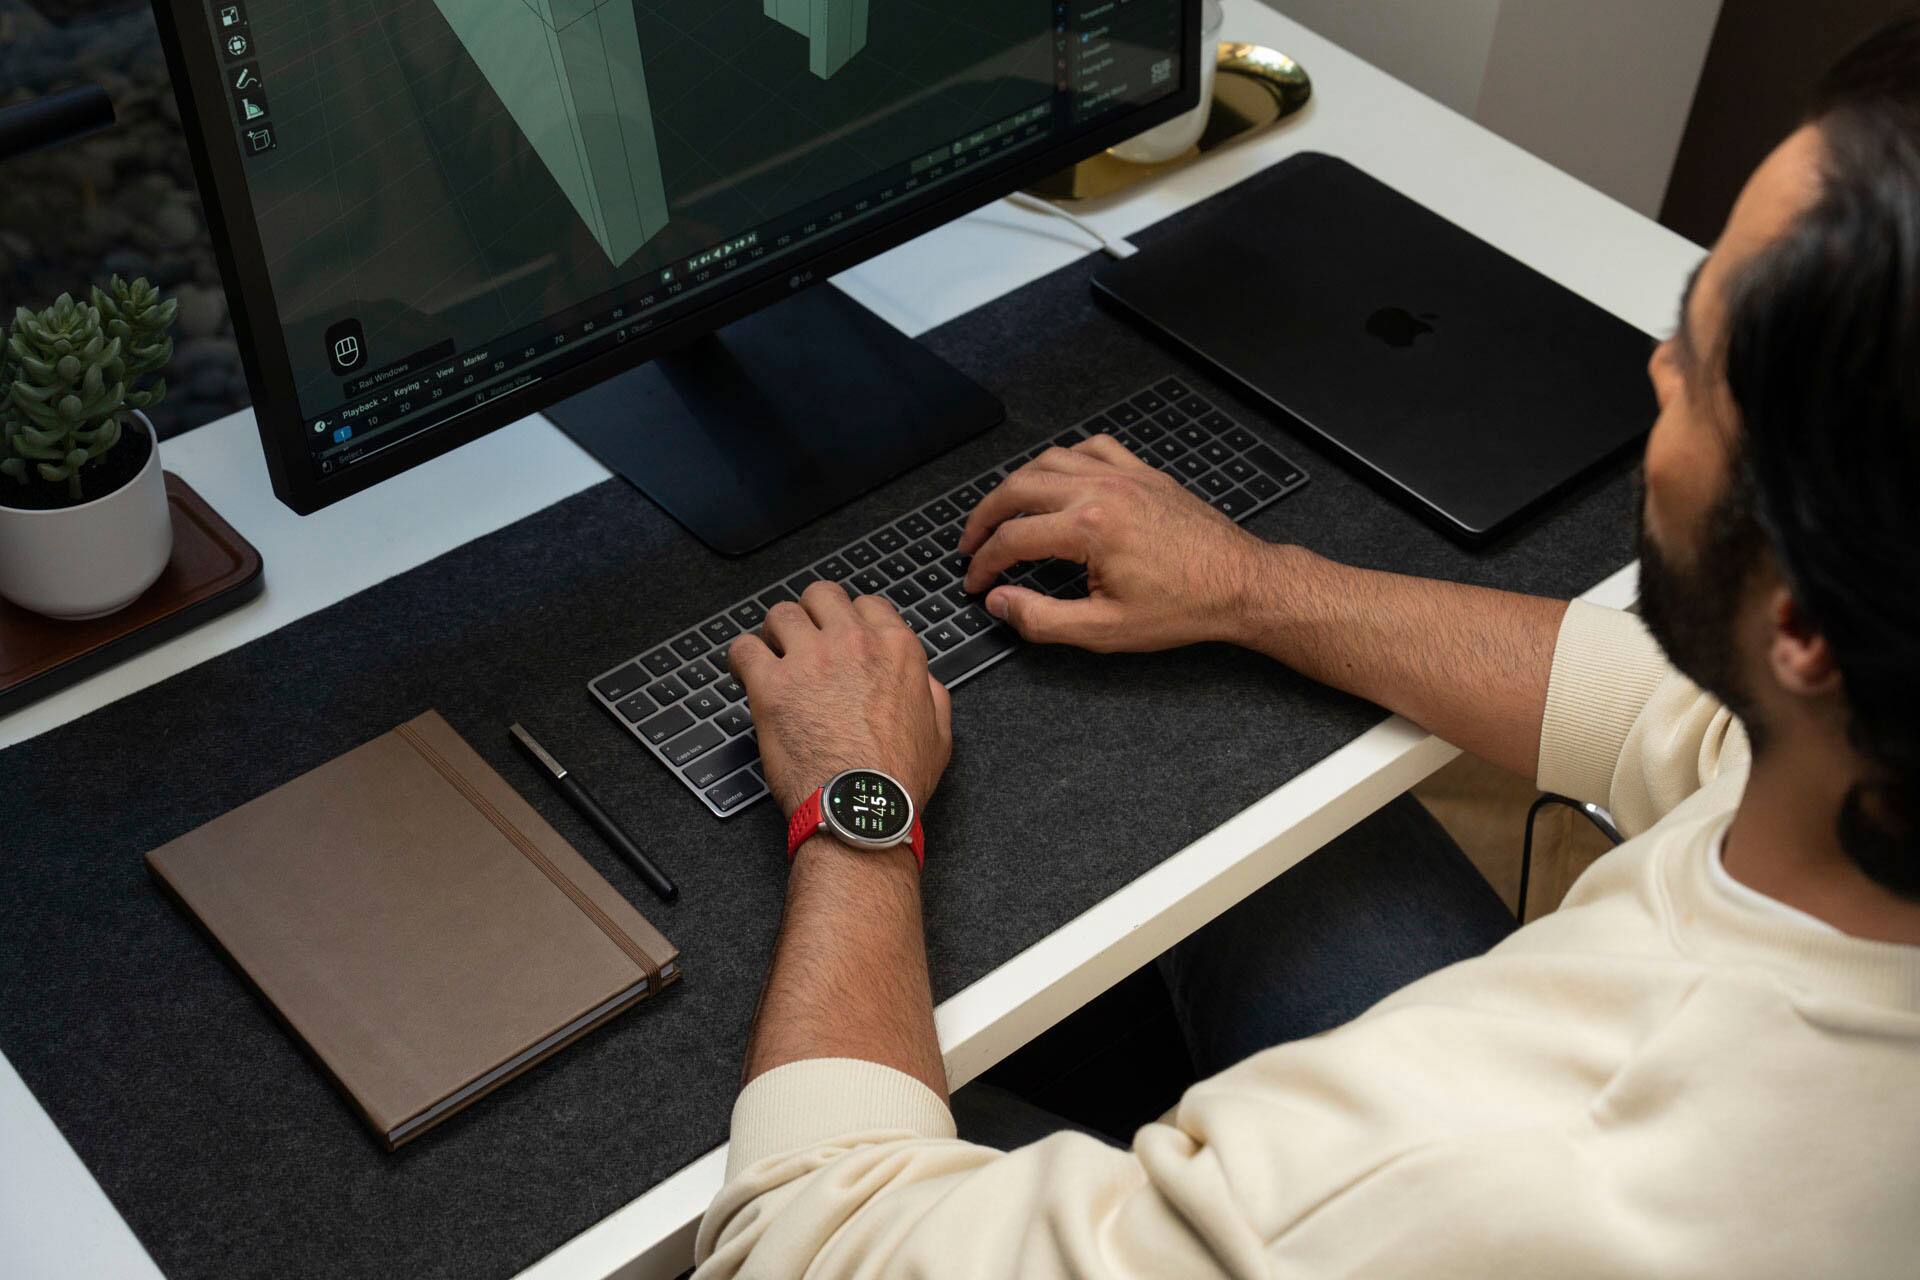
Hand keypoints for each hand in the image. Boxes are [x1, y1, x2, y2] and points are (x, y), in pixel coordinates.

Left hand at [728, 582, 952, 820]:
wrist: (862, 810)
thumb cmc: (897, 781)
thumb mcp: (939, 733)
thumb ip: (931, 693)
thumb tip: (921, 678)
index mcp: (896, 650)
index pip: (866, 603)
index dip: (848, 619)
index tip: (838, 635)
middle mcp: (854, 644)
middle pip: (821, 595)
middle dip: (810, 613)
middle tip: (802, 638)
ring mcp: (811, 661)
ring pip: (781, 614)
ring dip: (774, 632)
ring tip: (771, 654)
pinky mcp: (772, 685)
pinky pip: (744, 648)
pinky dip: (740, 658)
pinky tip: (744, 672)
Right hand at [957, 435, 1274, 651]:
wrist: (1240, 584)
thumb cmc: (1184, 607)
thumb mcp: (1105, 630)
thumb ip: (1042, 619)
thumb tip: (1001, 603)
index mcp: (1089, 528)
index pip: (1013, 539)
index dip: (984, 564)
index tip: (976, 583)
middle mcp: (1102, 489)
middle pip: (1018, 488)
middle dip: (984, 517)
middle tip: (970, 544)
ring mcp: (1124, 474)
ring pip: (1049, 460)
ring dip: (1016, 484)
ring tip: (1001, 511)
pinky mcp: (1143, 473)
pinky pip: (1092, 447)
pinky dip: (1064, 458)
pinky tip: (1056, 478)